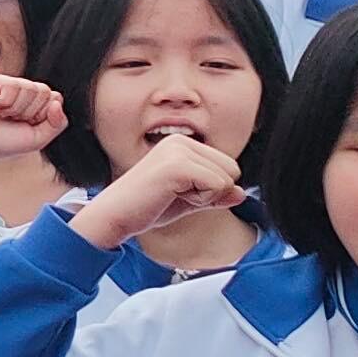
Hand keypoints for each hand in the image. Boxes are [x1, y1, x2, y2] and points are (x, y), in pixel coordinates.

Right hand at [72, 132, 245, 249]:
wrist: (115, 215)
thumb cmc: (146, 207)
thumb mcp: (188, 200)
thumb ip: (214, 195)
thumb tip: (242, 193)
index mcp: (182, 144)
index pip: (227, 167)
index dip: (211, 190)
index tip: (179, 193)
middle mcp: (181, 141)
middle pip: (231, 170)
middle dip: (211, 192)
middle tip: (175, 195)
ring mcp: (179, 150)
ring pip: (225, 179)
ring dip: (203, 197)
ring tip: (170, 195)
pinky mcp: (179, 165)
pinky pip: (216, 185)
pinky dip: (199, 199)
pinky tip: (171, 197)